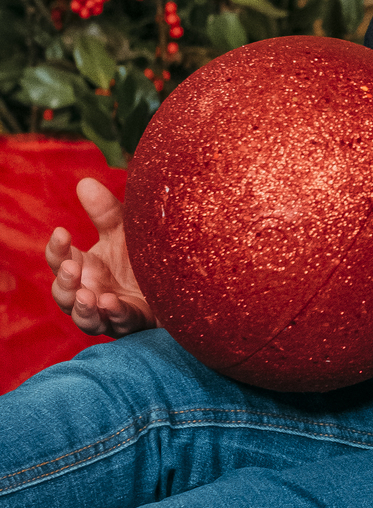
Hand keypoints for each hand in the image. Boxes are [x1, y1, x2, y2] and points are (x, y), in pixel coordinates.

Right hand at [45, 178, 155, 337]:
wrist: (180, 275)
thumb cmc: (144, 253)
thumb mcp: (124, 229)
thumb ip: (105, 212)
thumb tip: (85, 183)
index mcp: (85, 267)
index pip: (59, 259)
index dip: (56, 248)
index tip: (62, 231)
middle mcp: (91, 291)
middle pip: (64, 294)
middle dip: (64, 283)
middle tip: (71, 268)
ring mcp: (109, 312)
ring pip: (85, 318)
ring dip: (82, 308)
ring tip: (88, 296)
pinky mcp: (133, 323)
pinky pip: (119, 324)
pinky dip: (114, 315)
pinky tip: (112, 304)